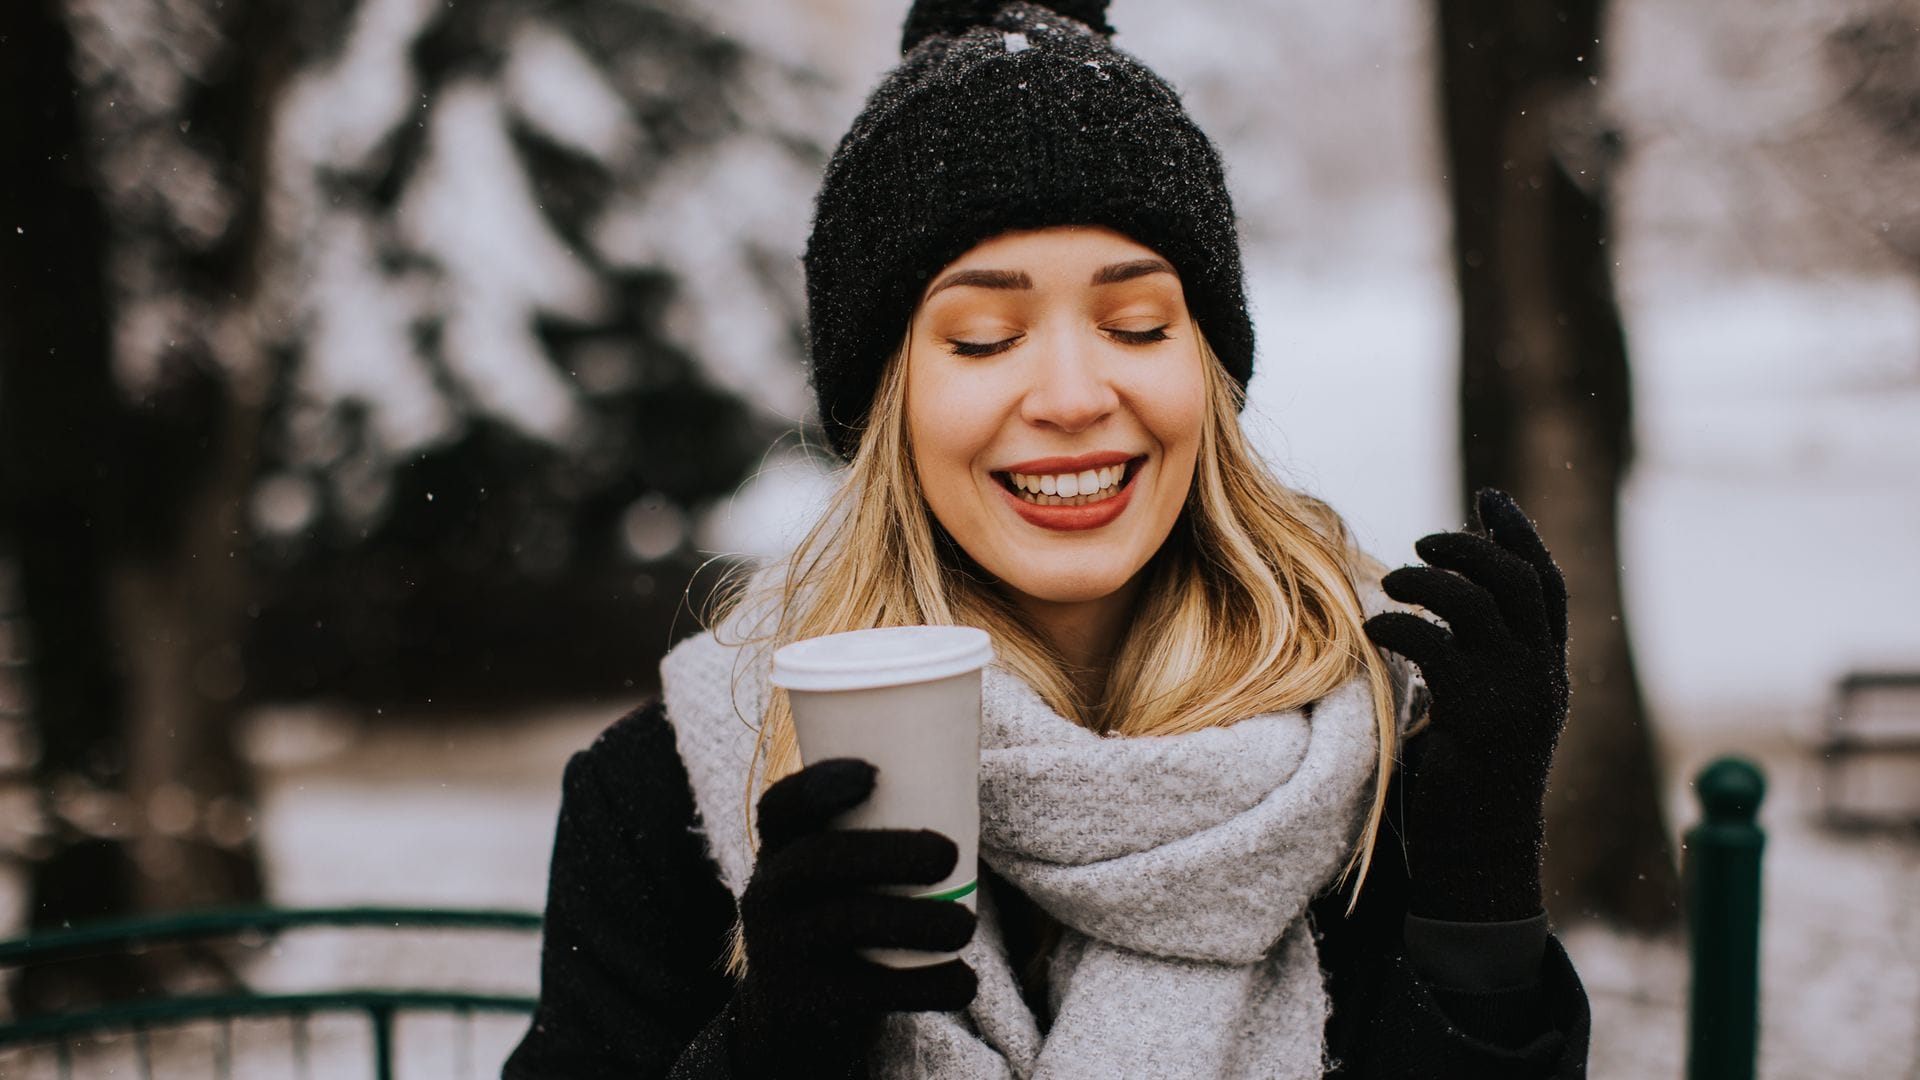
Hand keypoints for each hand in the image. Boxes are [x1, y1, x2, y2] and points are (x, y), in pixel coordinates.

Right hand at [732, 757, 977, 1074]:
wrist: (792, 1014)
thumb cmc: (842, 913)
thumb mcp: (836, 873)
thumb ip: (877, 830)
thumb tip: (965, 766)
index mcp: (780, 849)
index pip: (780, 807)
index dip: (818, 785)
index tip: (871, 773)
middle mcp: (767, 894)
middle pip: (818, 861)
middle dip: (887, 852)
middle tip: (949, 853)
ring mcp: (779, 950)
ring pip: (843, 924)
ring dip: (914, 920)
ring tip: (965, 926)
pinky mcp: (806, 1002)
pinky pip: (865, 992)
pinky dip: (924, 986)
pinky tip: (963, 981)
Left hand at [1362, 488, 1568, 921]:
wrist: (1478, 857)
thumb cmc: (1466, 784)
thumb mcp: (1483, 711)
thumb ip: (1475, 660)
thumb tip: (1436, 603)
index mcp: (1548, 671)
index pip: (1548, 584)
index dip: (1521, 535)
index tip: (1492, 497)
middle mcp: (1542, 677)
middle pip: (1519, 580)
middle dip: (1472, 546)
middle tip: (1424, 541)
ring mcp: (1515, 696)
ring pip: (1480, 604)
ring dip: (1430, 580)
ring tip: (1395, 583)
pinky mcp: (1476, 718)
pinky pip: (1436, 646)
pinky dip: (1399, 625)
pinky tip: (1375, 630)